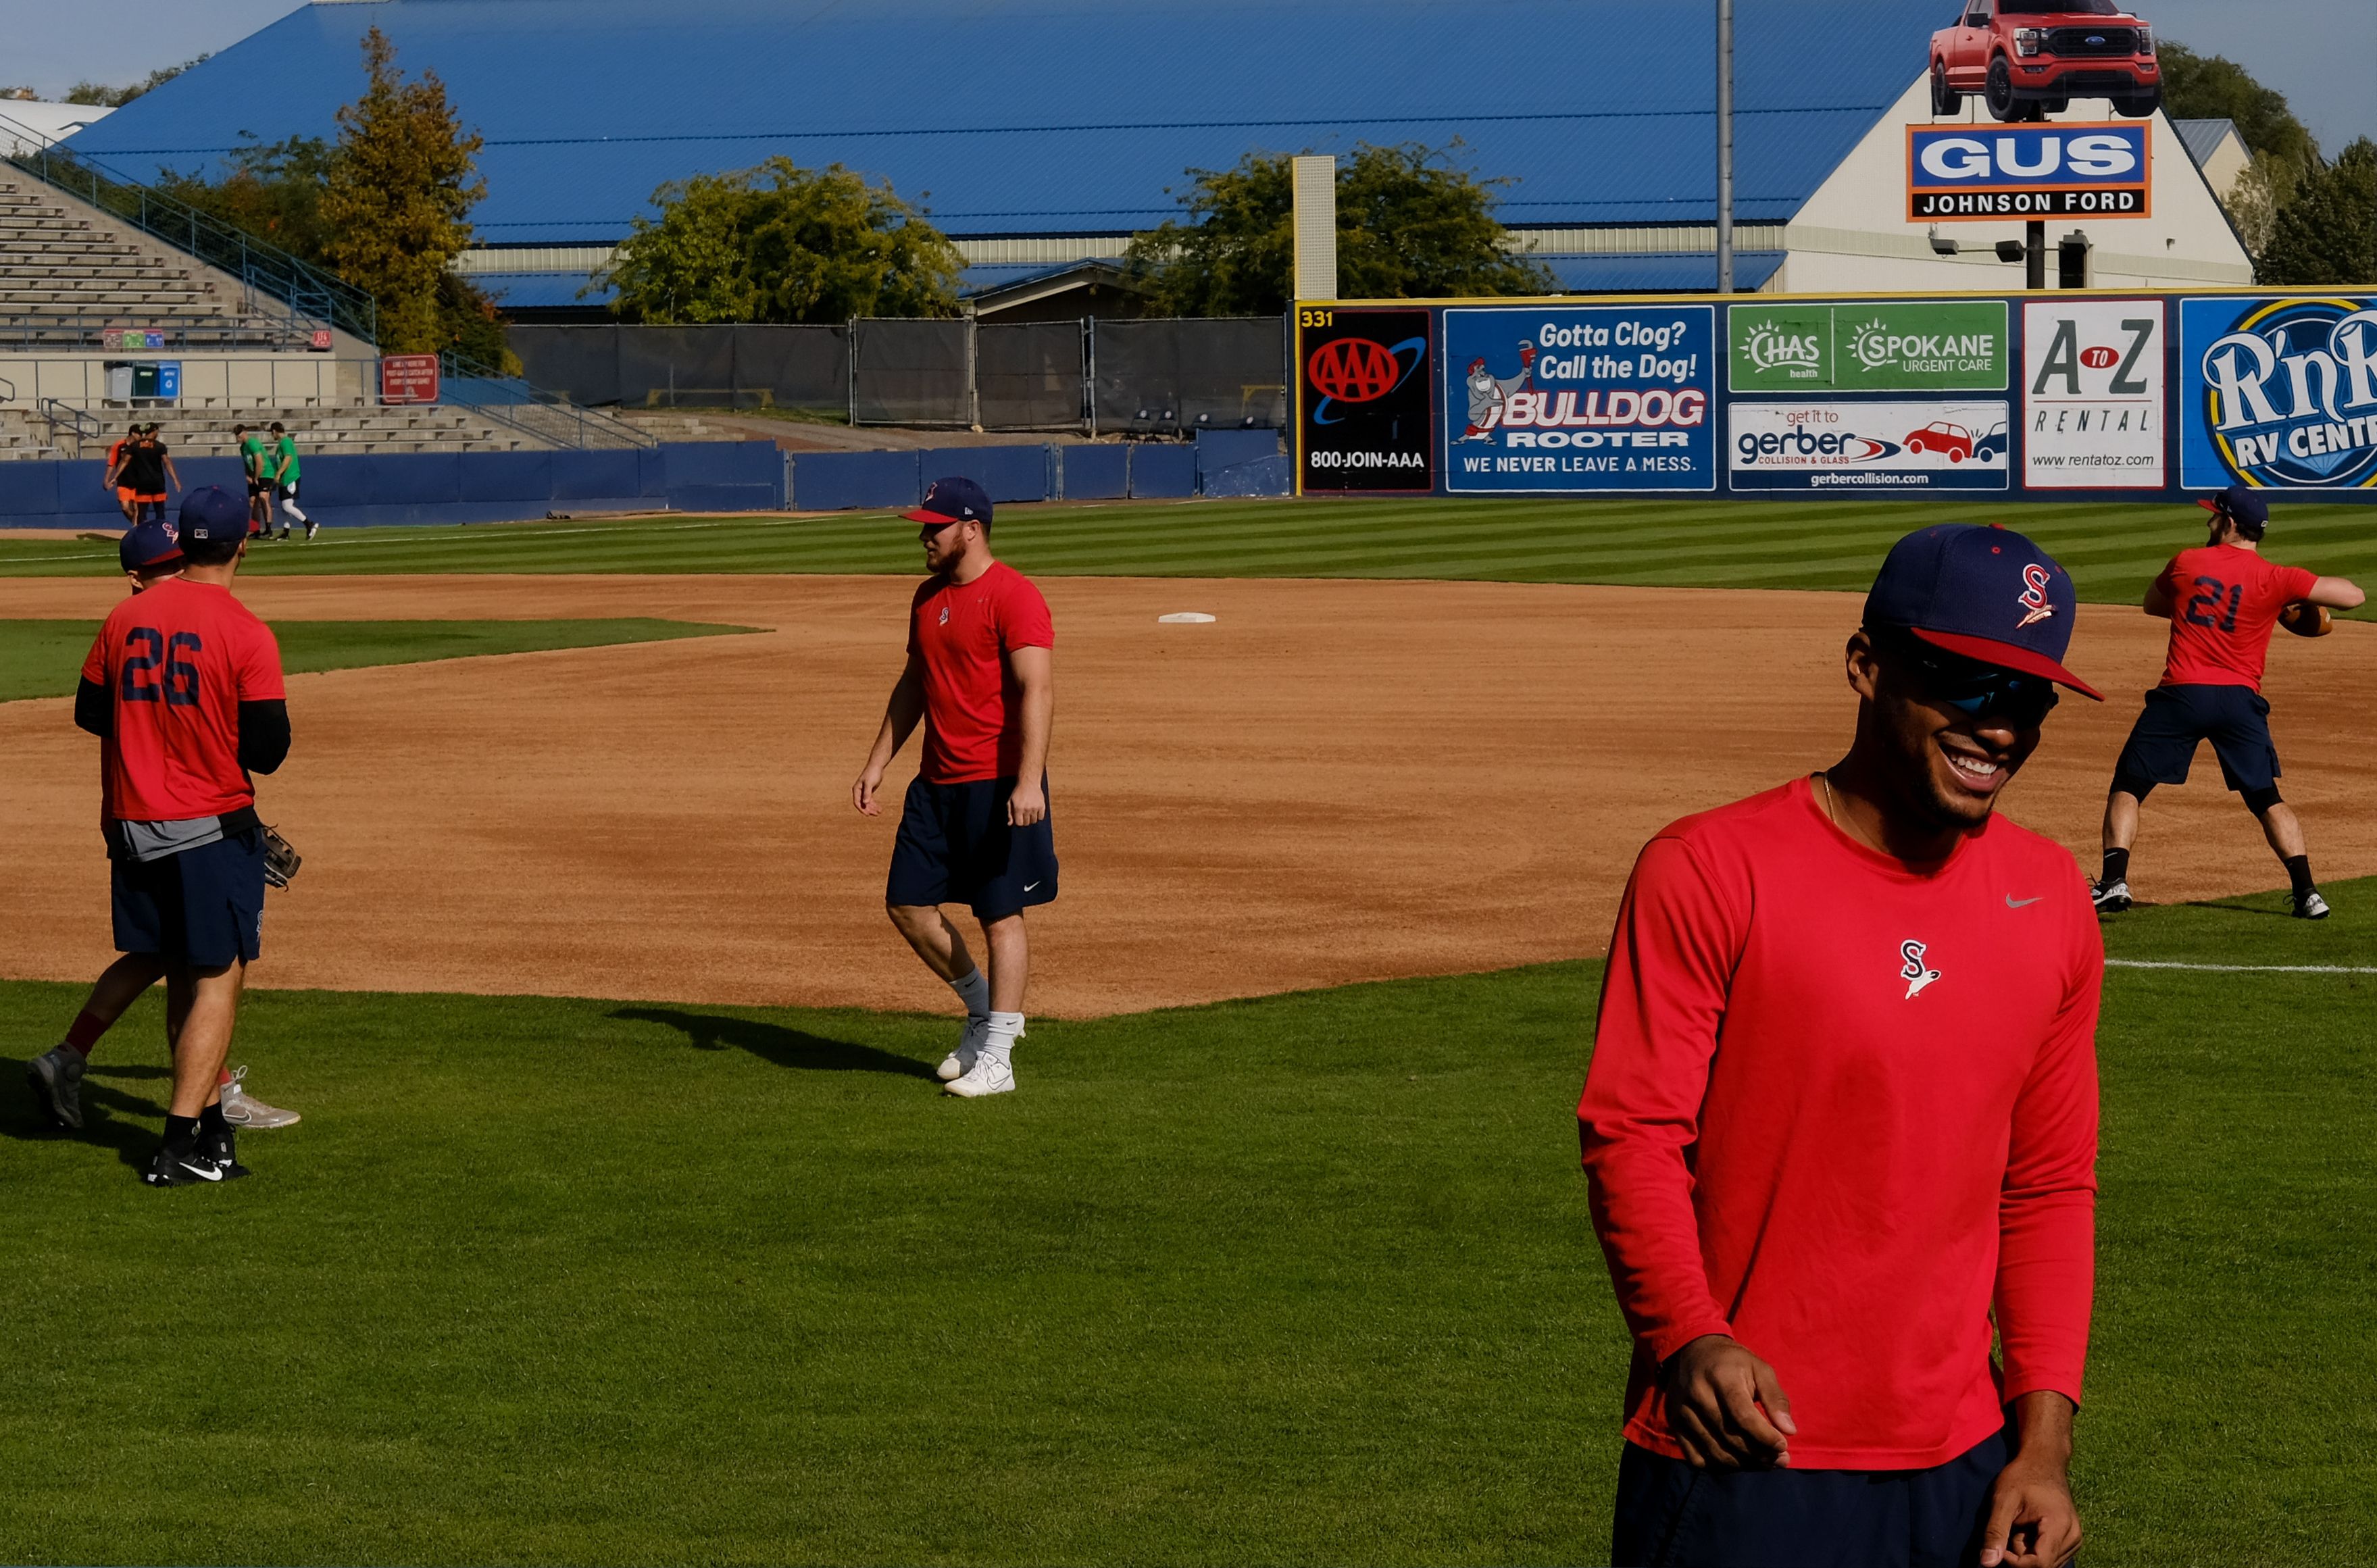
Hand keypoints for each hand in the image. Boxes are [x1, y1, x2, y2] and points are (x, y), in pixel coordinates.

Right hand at [851, 768, 884, 815]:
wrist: (877, 766)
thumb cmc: (872, 773)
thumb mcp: (869, 784)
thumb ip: (867, 793)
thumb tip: (865, 803)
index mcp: (856, 790)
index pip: (857, 802)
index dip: (862, 809)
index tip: (867, 814)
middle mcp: (859, 791)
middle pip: (863, 804)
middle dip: (869, 810)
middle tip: (875, 814)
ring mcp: (864, 792)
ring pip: (867, 803)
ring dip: (872, 808)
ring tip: (879, 812)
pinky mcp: (869, 791)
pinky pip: (871, 800)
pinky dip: (875, 805)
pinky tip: (879, 808)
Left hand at [1007, 778, 1045, 827]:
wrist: (1028, 782)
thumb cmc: (1018, 792)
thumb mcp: (1010, 802)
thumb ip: (1010, 813)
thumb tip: (1010, 824)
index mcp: (1018, 808)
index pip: (1019, 823)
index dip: (1019, 821)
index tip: (1019, 817)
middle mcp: (1027, 809)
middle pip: (1027, 823)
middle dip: (1025, 820)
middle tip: (1024, 814)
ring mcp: (1035, 807)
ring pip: (1034, 821)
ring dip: (1031, 818)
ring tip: (1030, 812)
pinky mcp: (1042, 805)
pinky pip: (1041, 817)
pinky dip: (1038, 816)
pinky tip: (1035, 811)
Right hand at [1658, 1334, 1795, 1470]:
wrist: (1691, 1351)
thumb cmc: (1733, 1362)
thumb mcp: (1759, 1369)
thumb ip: (1775, 1398)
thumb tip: (1789, 1430)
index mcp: (1721, 1377)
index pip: (1743, 1415)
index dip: (1765, 1436)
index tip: (1782, 1446)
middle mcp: (1698, 1395)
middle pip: (1730, 1437)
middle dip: (1759, 1454)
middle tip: (1781, 1459)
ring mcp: (1682, 1412)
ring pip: (1715, 1451)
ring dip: (1743, 1463)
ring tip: (1764, 1462)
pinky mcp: (1674, 1425)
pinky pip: (1696, 1458)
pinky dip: (1719, 1466)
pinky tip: (1737, 1460)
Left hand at [1978, 1453, 2079, 1565]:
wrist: (2043, 1462)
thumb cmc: (2021, 1476)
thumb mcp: (2002, 1501)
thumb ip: (1995, 1533)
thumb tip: (1986, 1564)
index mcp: (2059, 1526)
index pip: (2040, 1564)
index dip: (2015, 1562)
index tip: (2000, 1546)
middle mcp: (2073, 1537)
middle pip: (2042, 1565)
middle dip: (2020, 1554)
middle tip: (2014, 1526)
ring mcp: (2075, 1540)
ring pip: (2046, 1563)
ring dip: (2027, 1551)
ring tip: (2022, 1525)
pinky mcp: (2072, 1541)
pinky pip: (2050, 1557)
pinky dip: (2035, 1548)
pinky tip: (2030, 1529)